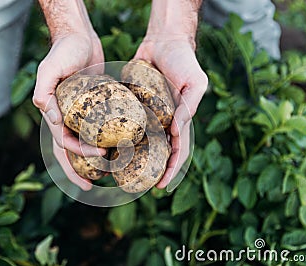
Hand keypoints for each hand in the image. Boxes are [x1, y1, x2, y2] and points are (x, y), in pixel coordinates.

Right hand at [33, 33, 104, 189]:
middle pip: (71, 151)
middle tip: (95, 185)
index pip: (64, 144)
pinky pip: (98, 127)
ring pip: (85, 142)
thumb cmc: (64, 51)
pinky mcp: (94, 106)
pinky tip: (117, 146)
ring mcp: (80, 113)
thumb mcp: (49, 69)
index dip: (77, 159)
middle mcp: (66, 117)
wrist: (80, 38)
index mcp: (54, 114)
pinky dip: (105, 139)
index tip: (97, 164)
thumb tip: (52, 120)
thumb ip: (44, 93)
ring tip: (108, 172)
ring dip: (93, 159)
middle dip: (80, 169)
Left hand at [134, 37, 207, 188]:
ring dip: (135, 157)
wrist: (164, 40)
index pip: (178, 150)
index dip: (172, 169)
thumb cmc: (184, 60)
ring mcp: (149, 112)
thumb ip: (189, 107)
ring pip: (141, 139)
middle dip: (151, 169)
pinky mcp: (134, 103)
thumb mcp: (195, 83)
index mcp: (181, 119)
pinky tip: (110, 144)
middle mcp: (164, 119)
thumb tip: (177, 132)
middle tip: (139, 185)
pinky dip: (122, 134)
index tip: (161, 185)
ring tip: (121, 171)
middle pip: (158, 150)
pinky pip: (127, 121)